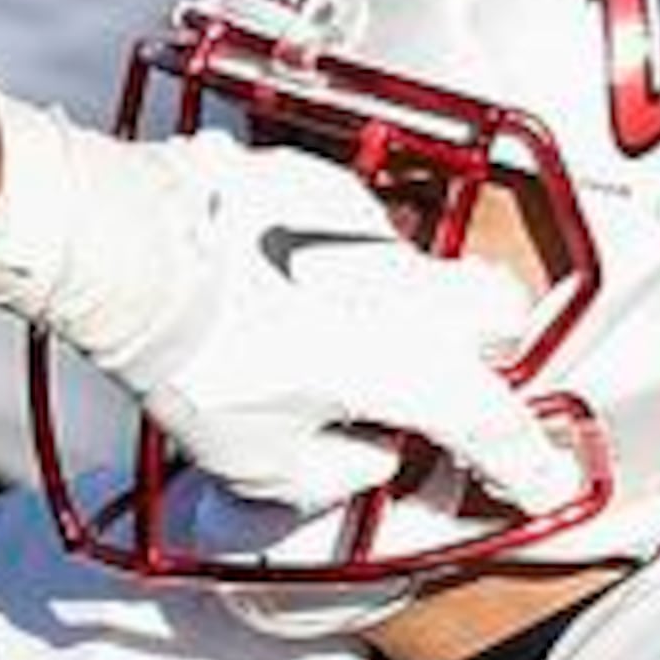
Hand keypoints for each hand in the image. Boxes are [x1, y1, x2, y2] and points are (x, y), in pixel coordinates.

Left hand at [119, 130, 571, 506]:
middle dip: (483, 345)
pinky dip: (316, 257)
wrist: (126, 247)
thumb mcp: (260, 461)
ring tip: (302, 329)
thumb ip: (335, 470)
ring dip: (383, 299)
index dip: (518, 460)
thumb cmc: (194, 357)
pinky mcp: (308, 180)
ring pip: (411, 262)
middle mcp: (409, 285)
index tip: (532, 479)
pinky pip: (338, 226)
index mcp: (417, 366)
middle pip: (495, 309)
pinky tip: (259, 278)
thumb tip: (363, 455)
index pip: (492, 422)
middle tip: (441, 375)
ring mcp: (361, 223)